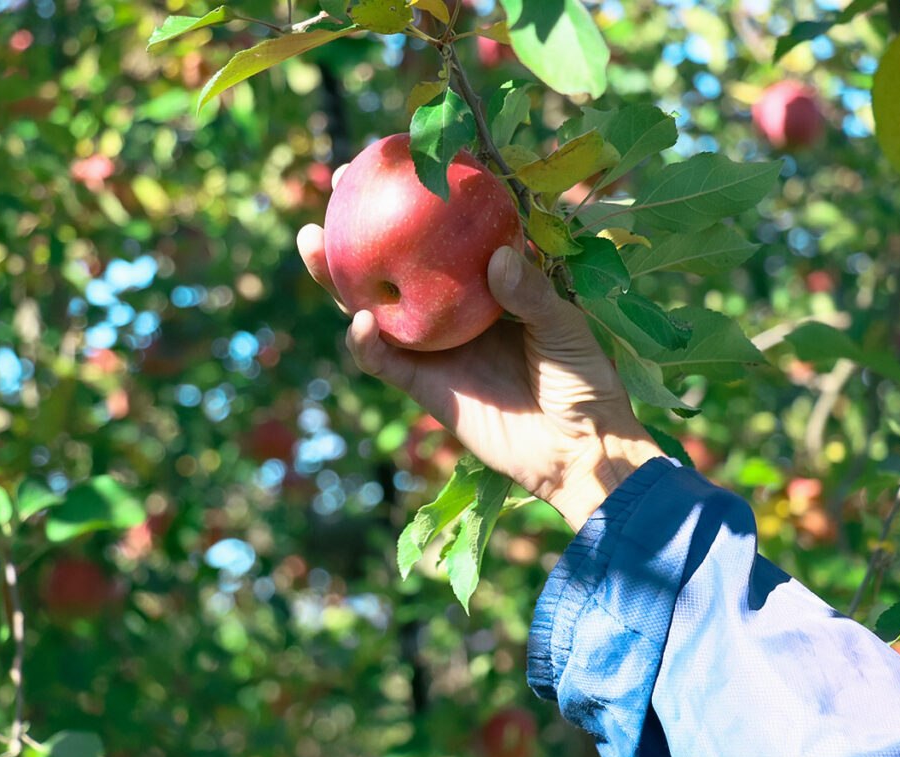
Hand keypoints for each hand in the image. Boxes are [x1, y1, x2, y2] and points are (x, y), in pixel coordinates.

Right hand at [297, 224, 662, 530]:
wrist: (579, 451)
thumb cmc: (584, 380)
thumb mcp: (566, 325)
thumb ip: (530, 291)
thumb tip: (494, 256)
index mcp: (487, 288)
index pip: (447, 238)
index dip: (421, 204)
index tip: (399, 163)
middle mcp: (453, 312)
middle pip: (396, 267)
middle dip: (359, 233)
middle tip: (334, 195)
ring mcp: (434, 349)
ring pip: (374, 308)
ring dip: (339, 280)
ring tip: (314, 245)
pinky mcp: (423, 388)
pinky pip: (382, 360)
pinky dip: (364, 342)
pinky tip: (358, 320)